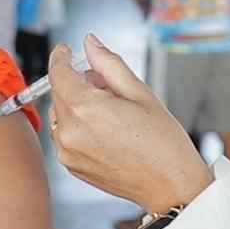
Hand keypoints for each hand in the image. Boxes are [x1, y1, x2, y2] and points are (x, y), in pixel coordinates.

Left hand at [48, 35, 213, 214]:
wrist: (170, 186)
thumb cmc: (163, 141)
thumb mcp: (140, 93)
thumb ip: (109, 64)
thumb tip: (90, 42)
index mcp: (85, 108)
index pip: (59, 72)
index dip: (62, 57)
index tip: (66, 50)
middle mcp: (69, 131)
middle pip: (59, 92)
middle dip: (78, 82)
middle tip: (108, 86)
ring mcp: (67, 151)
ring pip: (61, 114)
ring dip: (76, 105)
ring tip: (111, 111)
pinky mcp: (70, 166)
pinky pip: (65, 135)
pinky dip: (78, 125)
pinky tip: (106, 130)